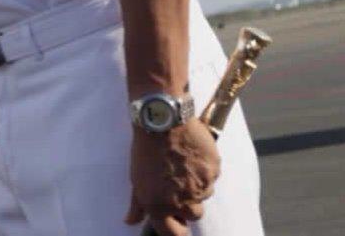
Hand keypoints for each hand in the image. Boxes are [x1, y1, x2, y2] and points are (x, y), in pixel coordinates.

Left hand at [125, 120, 219, 235]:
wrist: (162, 120)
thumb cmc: (145, 150)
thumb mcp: (136, 178)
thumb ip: (138, 204)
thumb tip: (130, 221)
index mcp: (159, 206)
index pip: (175, 235)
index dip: (177, 231)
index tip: (178, 225)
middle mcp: (182, 201)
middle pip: (194, 215)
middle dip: (188, 205)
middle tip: (176, 184)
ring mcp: (200, 186)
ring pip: (204, 195)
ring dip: (196, 186)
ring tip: (182, 164)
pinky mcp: (213, 171)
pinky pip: (212, 177)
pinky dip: (205, 170)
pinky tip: (192, 155)